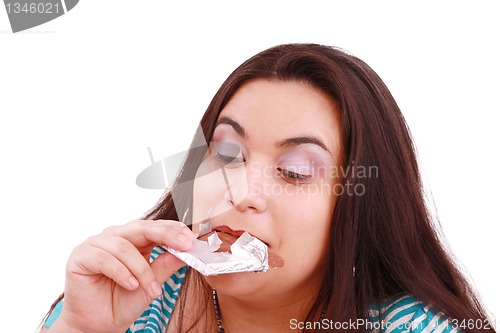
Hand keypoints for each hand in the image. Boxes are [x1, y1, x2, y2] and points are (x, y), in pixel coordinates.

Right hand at [50, 219, 192, 332]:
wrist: (97, 325)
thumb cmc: (121, 302)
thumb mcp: (150, 285)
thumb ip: (165, 266)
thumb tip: (184, 252)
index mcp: (134, 240)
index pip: (154, 227)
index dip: (173, 230)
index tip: (190, 238)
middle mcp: (115, 237)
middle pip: (141, 228)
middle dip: (165, 235)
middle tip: (183, 245)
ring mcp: (97, 244)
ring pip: (124, 246)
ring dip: (141, 268)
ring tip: (150, 287)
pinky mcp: (81, 256)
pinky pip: (104, 258)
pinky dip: (121, 272)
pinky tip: (131, 285)